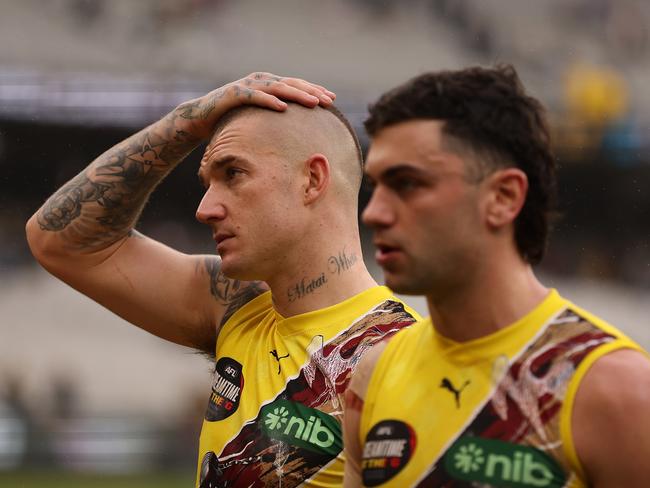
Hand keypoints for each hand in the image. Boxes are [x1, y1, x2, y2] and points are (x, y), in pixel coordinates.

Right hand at [174, 72, 335, 138]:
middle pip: (291, 84)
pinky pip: (254, 96)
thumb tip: (296, 134)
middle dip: (312, 91)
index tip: (332, 99)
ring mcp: (247, 85)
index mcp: (268, 84)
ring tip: (313, 102)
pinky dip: (269, 100)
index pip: (296, 85)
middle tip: (329, 100)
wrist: (200, 118)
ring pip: (277, 87)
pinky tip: (283, 107)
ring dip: (297, 94)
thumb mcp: (258, 119)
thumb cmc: (232, 120)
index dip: (314, 90)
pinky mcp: (233, 93)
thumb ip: (275, 120)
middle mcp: (260, 81)